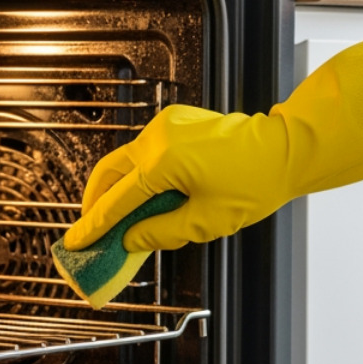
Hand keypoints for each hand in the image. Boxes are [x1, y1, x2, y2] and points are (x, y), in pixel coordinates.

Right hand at [60, 24, 362, 252]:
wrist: (286, 147)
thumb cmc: (255, 181)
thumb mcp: (205, 221)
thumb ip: (160, 233)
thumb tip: (133, 240)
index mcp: (162, 163)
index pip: (116, 202)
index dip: (94, 227)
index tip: (77, 242)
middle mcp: (158, 138)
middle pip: (109, 174)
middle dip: (96, 203)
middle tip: (90, 230)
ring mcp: (166, 125)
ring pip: (125, 160)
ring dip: (116, 188)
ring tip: (114, 217)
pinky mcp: (177, 121)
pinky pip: (144, 149)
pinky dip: (135, 172)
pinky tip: (141, 194)